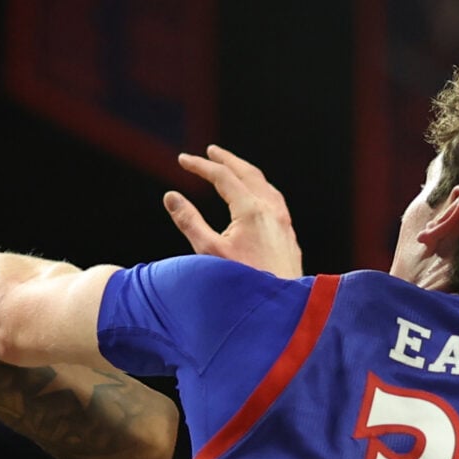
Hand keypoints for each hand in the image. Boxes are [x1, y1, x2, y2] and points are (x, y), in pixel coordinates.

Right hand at [163, 145, 302, 277]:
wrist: (281, 306)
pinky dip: (259, 187)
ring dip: (245, 172)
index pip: (223, 176)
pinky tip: (256, 197)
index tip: (183, 160)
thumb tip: (171, 197)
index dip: (200, 166)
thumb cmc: (244, 282)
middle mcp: (271, 209)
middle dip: (226, 160)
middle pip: (248, 172)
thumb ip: (189, 221)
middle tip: (210, 152)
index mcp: (251, 210)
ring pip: (264, 184)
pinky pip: (273, 198)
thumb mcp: (209, 252)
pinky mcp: (288, 233)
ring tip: (232, 169)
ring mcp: (283, 221)